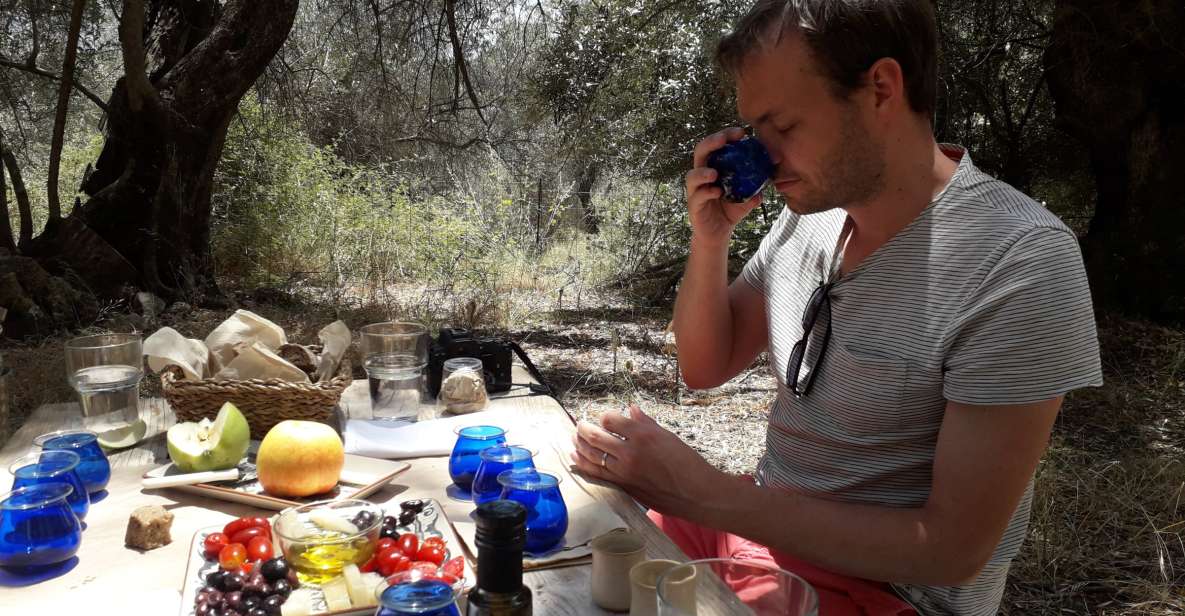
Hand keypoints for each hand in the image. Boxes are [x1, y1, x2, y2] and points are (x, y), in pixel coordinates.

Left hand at [569, 404, 726, 521]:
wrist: (696, 493)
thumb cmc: (687, 463)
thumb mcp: (667, 436)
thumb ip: (645, 423)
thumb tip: (630, 410)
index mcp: (643, 434)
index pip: (610, 420)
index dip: (604, 417)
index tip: (605, 418)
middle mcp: (630, 451)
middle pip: (596, 437)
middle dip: (584, 429)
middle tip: (579, 425)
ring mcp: (625, 471)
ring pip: (592, 456)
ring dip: (579, 446)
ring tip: (574, 439)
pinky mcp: (624, 486)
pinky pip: (597, 474)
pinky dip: (583, 465)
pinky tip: (575, 458)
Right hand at [686, 127, 763, 247]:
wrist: (718, 234)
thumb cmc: (730, 210)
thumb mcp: (748, 196)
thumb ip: (757, 186)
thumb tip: (771, 176)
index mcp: (714, 166)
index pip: (717, 145)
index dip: (726, 136)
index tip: (742, 133)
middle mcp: (702, 175)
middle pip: (700, 152)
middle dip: (711, 143)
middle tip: (723, 140)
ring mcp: (695, 190)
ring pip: (692, 175)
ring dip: (703, 172)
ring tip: (714, 174)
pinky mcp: (694, 206)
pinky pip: (697, 196)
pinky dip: (706, 193)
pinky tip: (717, 192)